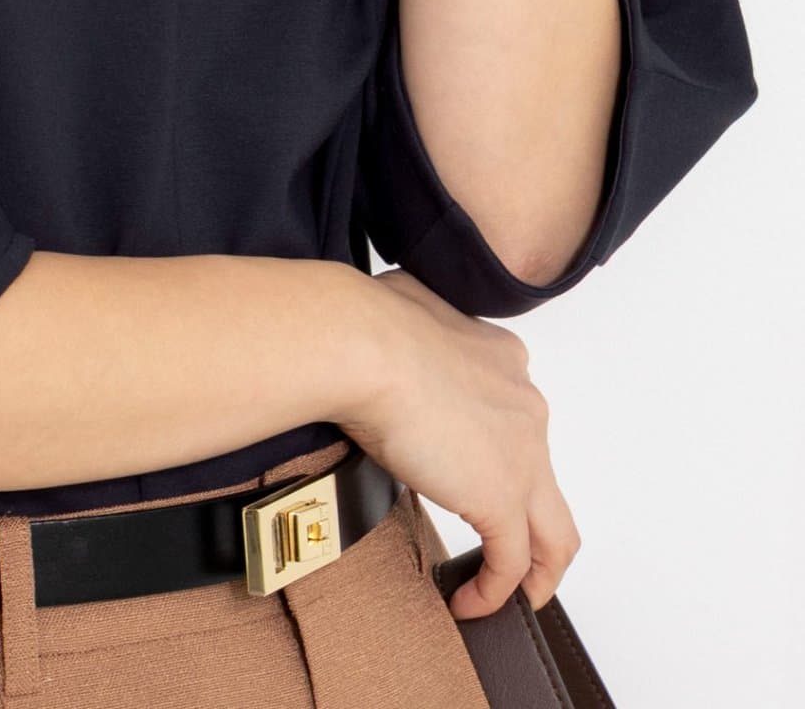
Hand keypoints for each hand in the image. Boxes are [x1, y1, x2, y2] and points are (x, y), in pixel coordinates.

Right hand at [336, 265, 581, 619]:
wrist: (364, 345)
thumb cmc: (366, 324)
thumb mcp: (401, 316)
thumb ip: (411, 336)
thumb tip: (386, 340)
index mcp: (502, 359)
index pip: (516, 420)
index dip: (497, 455)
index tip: (463, 472)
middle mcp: (524, 405)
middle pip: (543, 480)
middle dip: (525, 519)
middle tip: (499, 548)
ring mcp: (521, 456)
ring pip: (553, 532)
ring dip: (536, 570)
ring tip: (505, 594)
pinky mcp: (501, 498)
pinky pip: (513, 563)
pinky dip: (495, 590)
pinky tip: (469, 602)